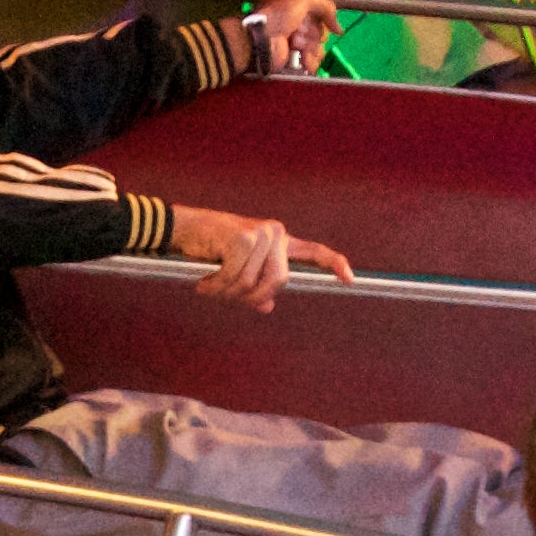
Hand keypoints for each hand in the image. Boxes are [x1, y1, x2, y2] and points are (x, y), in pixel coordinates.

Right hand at [163, 203, 354, 311]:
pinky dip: (216, 287)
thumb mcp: (238, 268)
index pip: (314, 251)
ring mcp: (260, 233)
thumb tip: (267, 306)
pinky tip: (204, 283)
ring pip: (251, 283)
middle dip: (251, 296)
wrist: (184, 228)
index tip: (350, 280)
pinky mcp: (242, 238)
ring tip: (209, 286)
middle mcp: (275, 233)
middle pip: (279, 281)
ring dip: (226, 293)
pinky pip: (234, 277)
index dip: (334, 264)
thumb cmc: (211, 248)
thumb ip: (256, 285)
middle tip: (226, 296)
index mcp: (279, 241)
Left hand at [253, 0, 336, 76]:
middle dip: (312, 33)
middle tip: (297, 32)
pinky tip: (302, 58)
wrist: (261, 40)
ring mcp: (297, 45)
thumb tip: (339, 28)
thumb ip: (325, 6)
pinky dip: (310, 61)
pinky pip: (313, 63)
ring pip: (319, 49)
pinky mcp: (295, 61)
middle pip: (321, 34)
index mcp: (300, 12)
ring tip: (294, 44)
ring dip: (310, 47)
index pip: (322, 18)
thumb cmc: (278, 17)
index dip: (322, 19)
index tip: (315, 20)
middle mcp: (299, 28)